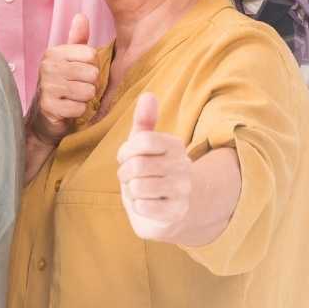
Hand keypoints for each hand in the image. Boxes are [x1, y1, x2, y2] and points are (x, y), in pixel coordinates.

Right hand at [28, 15, 97, 143]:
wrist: (43, 118)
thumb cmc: (61, 86)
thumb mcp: (69, 60)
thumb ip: (78, 39)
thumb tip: (81, 16)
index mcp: (54, 52)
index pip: (92, 54)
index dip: (92, 67)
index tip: (80, 74)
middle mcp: (48, 66)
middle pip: (92, 73)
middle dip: (90, 85)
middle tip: (78, 89)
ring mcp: (47, 87)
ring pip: (88, 91)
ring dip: (85, 99)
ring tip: (73, 99)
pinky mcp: (49, 107)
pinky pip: (79, 108)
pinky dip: (78, 112)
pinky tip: (68, 110)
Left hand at [115, 93, 192, 241]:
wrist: (173, 208)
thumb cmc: (152, 171)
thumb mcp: (145, 146)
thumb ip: (144, 121)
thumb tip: (148, 95)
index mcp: (175, 145)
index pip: (141, 140)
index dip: (125, 151)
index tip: (126, 157)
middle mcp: (183, 165)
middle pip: (137, 165)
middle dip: (125, 173)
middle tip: (131, 177)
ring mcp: (182, 190)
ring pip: (137, 187)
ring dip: (131, 191)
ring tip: (140, 190)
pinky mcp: (176, 213)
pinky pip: (142, 207)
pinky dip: (137, 207)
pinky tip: (147, 205)